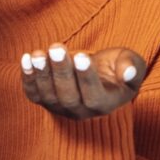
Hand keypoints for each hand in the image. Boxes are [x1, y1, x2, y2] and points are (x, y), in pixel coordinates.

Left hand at [22, 44, 145, 119]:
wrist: (97, 72)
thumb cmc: (117, 66)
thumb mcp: (131, 63)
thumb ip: (132, 67)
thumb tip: (129, 73)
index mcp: (105, 105)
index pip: (94, 97)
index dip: (87, 78)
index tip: (82, 57)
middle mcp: (81, 112)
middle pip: (68, 97)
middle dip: (61, 72)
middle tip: (57, 48)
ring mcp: (60, 108)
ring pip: (49, 96)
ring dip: (42, 74)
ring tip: (39, 53)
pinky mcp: (45, 100)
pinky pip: (33, 94)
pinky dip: (28, 78)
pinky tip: (27, 58)